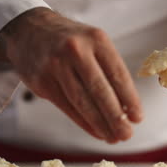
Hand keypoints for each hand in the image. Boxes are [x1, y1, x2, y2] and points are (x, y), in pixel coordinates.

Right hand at [0, 8, 142, 142]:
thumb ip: (108, 69)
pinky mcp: (42, 81)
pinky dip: (83, 122)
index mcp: (96, 39)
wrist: (29, 29)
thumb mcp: (92, 42)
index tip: (138, 118)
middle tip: (127, 134)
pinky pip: (67, 107)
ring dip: (100, 124)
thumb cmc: (70, 40)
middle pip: (99, 90)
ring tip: (113, 137)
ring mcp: (56, 66)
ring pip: (82, 101)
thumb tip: (126, 107)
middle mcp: (76, 50)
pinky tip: (95, 131)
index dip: (130, 99)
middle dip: (115, 116)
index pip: (117, 74)